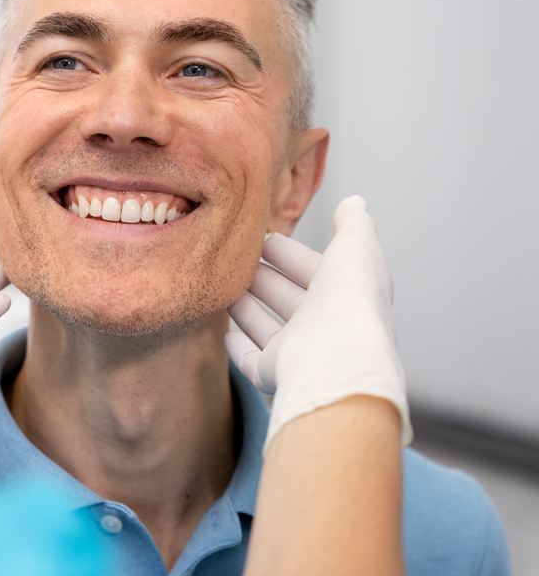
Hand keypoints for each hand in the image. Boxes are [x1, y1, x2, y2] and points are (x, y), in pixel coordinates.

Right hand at [224, 196, 411, 450]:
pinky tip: (225, 334)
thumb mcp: (355, 247)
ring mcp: (299, 353)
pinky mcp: (276, 374)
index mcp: (344, 294)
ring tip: (221, 287)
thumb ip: (353, 223)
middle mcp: (324, 325)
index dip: (288, 253)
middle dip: (262, 276)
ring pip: (266, 326)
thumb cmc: (349, 300)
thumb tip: (354, 201)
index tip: (260, 238)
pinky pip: (252, 361)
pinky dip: (238, 348)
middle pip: (286, 297)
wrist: (337, 358)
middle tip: (233, 259)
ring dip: (245, 307)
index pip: (312, 269)